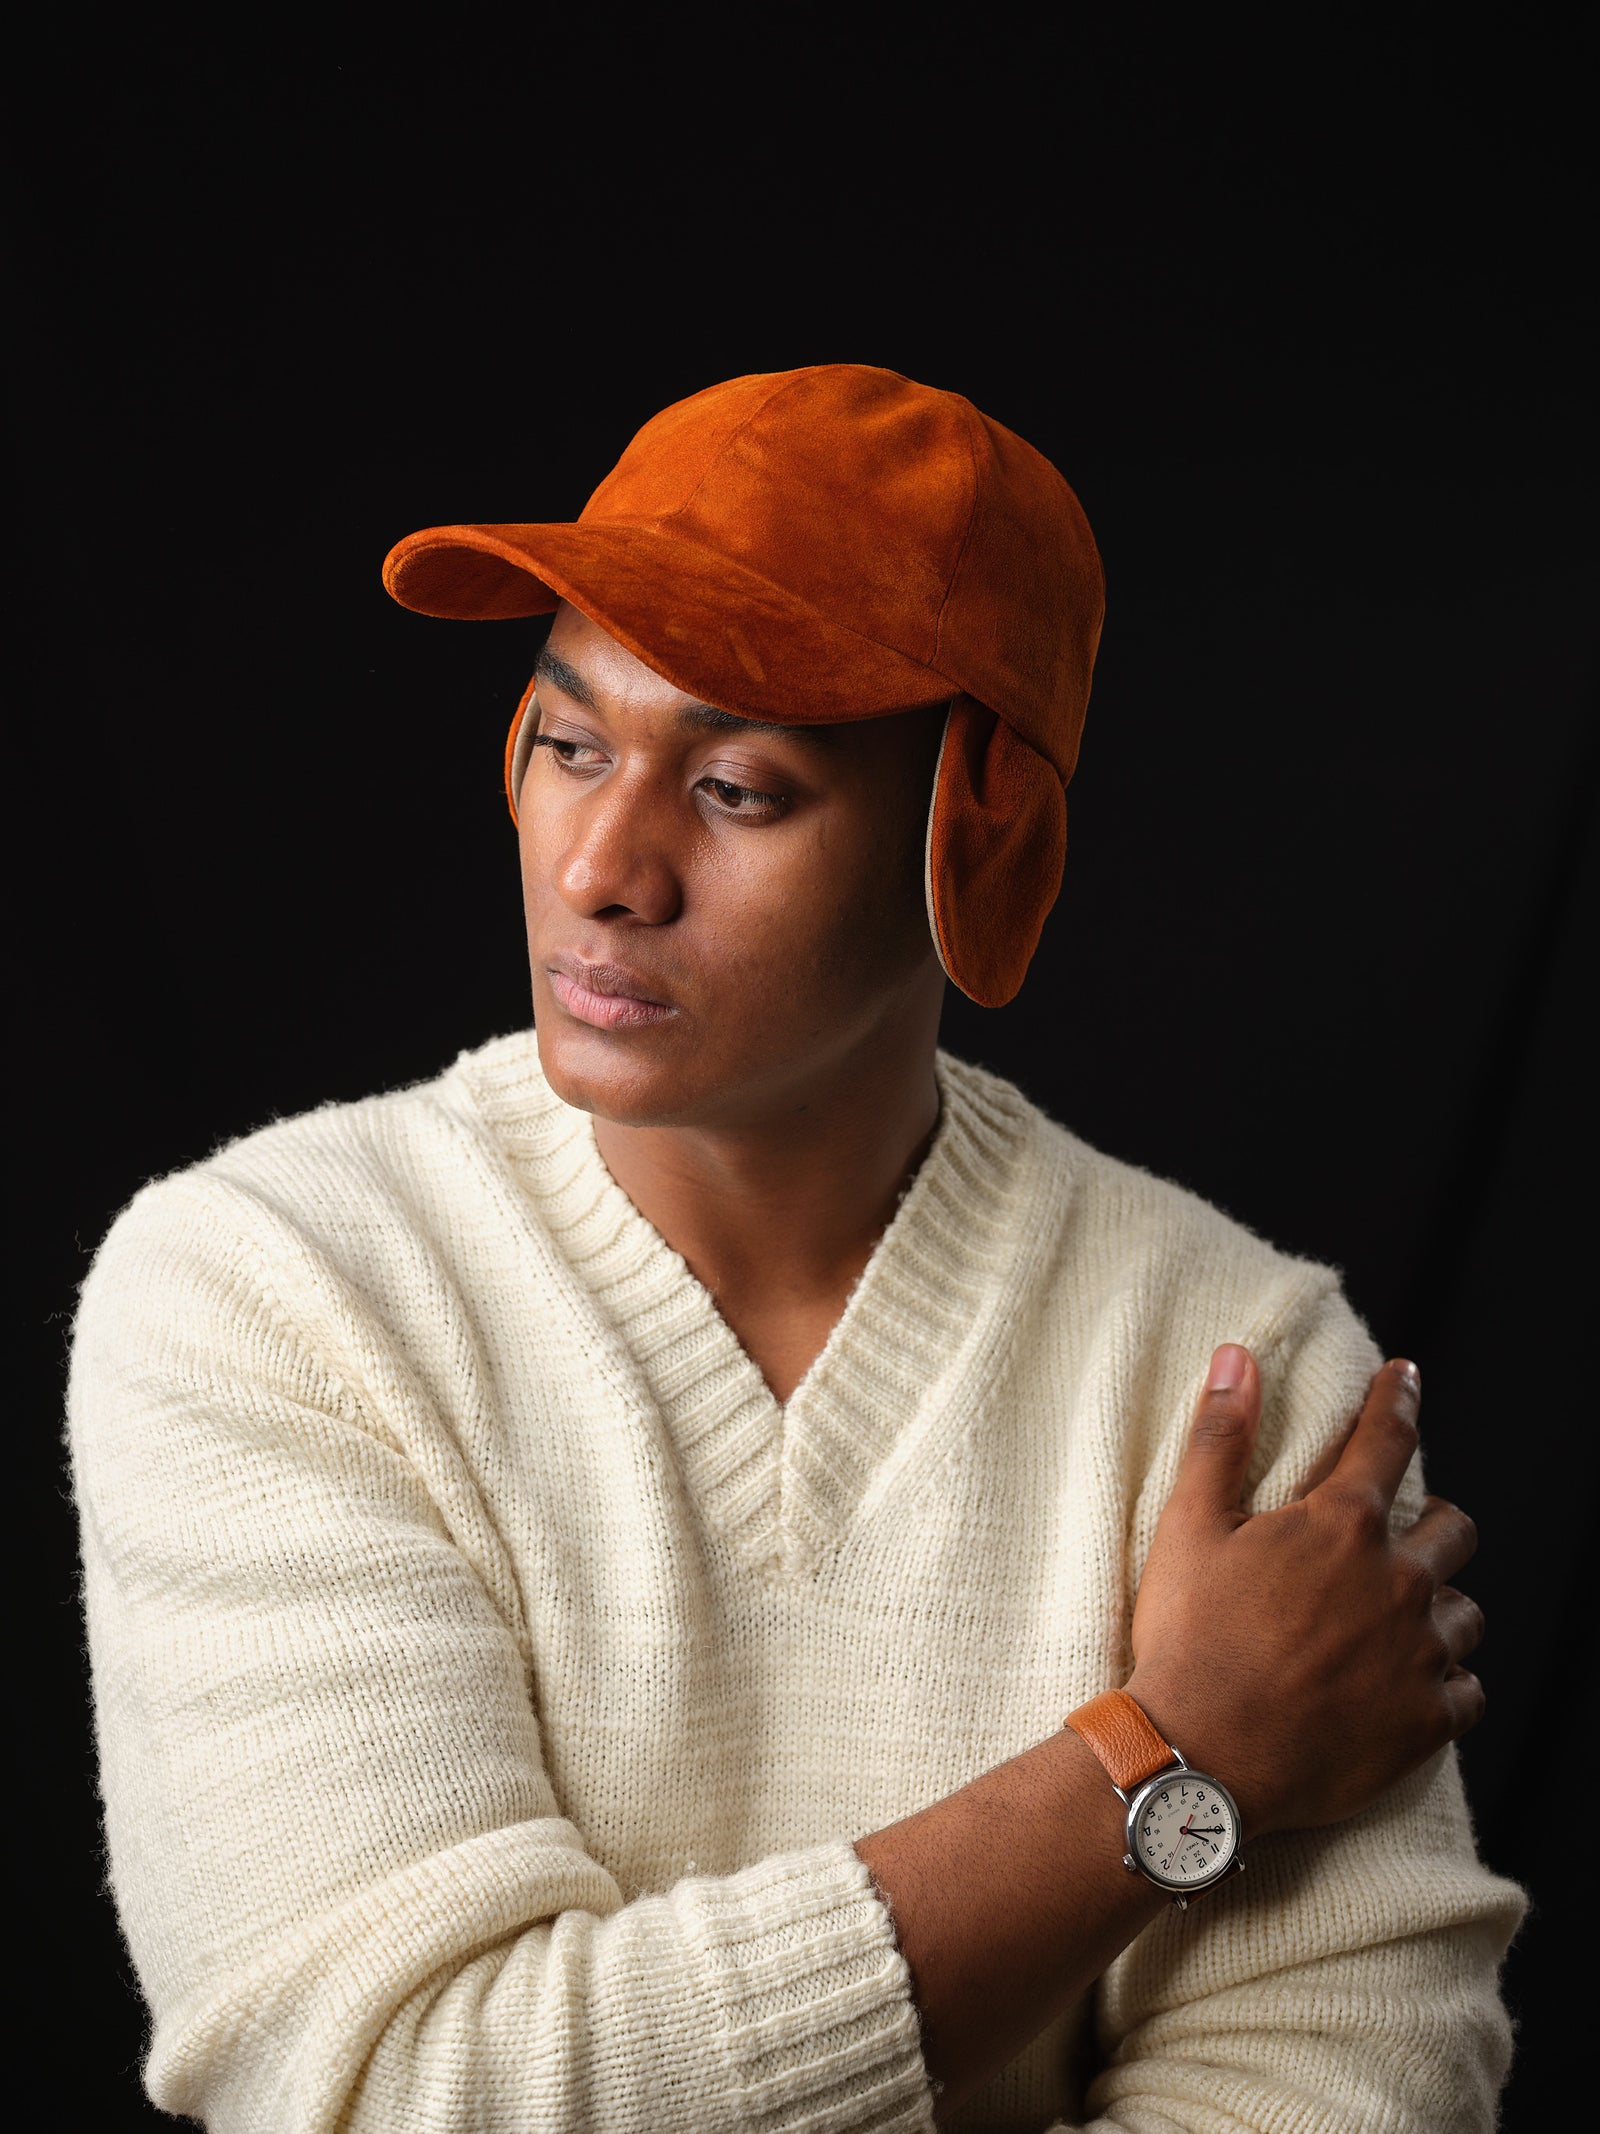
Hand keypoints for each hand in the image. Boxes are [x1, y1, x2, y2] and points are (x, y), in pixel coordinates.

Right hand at [1125, 1346, 1483, 1837]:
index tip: (1406, 1376)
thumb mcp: (1189, 1526)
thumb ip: (1220, 1437)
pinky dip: (1448, 1681)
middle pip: (1452, 1531)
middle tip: (1403, 1532)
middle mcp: (1398, 1583)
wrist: (1202, 1758)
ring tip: (1405, 1617)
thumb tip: (1237, 1357)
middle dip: (1433, 1522)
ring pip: (1466, 1613)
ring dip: (1441, 1605)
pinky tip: (1414, 1683)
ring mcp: (1419, 1657)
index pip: (1386, 1441)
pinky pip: (1468, 1690)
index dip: (1397, 1400)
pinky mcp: (1427, 1724)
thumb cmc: (1190, 1637)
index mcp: (1341, 1527)